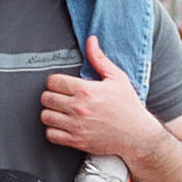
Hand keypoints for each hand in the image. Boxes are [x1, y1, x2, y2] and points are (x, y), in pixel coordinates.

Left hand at [41, 40, 151, 164]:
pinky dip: (52, 130)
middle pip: (46, 98)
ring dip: (50, 112)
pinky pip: (50, 134)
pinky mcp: (75, 141)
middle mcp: (78, 108)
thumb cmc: (127, 105)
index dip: (54, 81)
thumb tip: (91, 41)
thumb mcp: (117, 77)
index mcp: (86, 90)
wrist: (136, 133)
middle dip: (51, 95)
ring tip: (59, 111)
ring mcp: (75, 125)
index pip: (53, 82)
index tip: (60, 85)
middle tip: (59, 97)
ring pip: (45, 116)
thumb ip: (99, 59)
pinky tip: (61, 125)